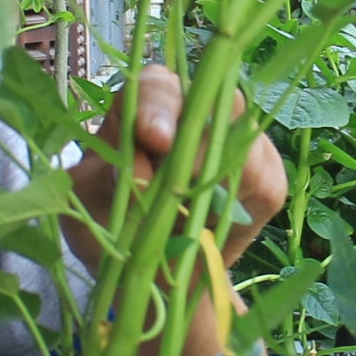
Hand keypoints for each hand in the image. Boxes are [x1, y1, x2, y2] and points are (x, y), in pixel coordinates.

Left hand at [69, 64, 289, 266]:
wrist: (142, 268)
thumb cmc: (108, 218)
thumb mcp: (88, 201)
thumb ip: (105, 180)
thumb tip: (141, 171)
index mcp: (146, 104)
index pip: (158, 87)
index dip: (159, 108)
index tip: (155, 138)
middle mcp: (198, 112)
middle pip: (214, 102)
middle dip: (198, 142)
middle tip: (177, 184)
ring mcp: (238, 143)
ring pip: (245, 143)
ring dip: (218, 179)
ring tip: (187, 216)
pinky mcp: (266, 181)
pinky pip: (267, 186)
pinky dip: (240, 209)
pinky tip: (212, 228)